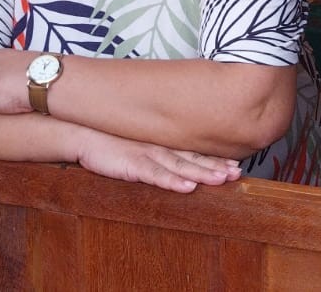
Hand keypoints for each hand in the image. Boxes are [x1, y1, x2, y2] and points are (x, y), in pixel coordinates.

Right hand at [74, 131, 242, 193]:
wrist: (82, 133)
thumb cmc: (108, 142)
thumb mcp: (136, 147)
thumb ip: (155, 154)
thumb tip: (173, 163)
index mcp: (162, 145)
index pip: (194, 153)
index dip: (215, 160)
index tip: (237, 166)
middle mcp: (159, 149)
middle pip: (193, 159)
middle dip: (216, 167)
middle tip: (238, 173)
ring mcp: (147, 155)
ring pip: (180, 166)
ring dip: (202, 173)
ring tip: (222, 179)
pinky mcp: (132, 164)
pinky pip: (155, 174)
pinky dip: (172, 181)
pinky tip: (187, 187)